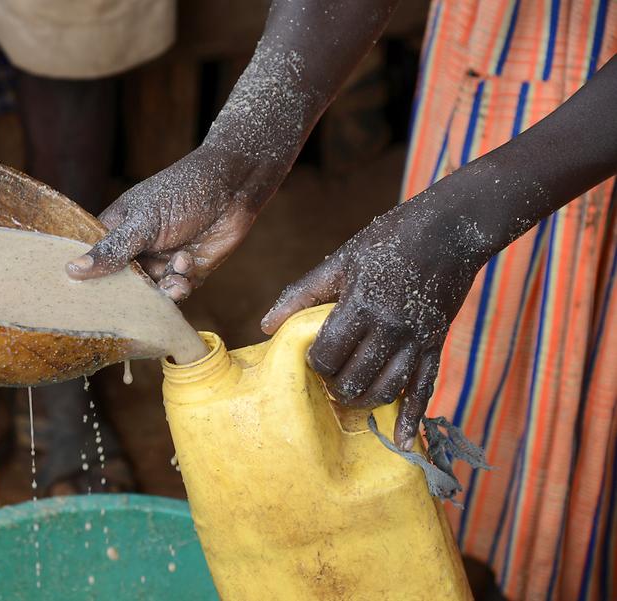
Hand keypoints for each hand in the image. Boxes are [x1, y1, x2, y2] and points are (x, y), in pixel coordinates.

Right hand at [66, 146, 259, 300]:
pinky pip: (175, 293)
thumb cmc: (183, 192)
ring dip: (162, 289)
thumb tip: (72, 270)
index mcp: (116, 230)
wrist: (233, 188)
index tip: (85, 301)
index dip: (89, 280)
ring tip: (175, 278)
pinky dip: (180, 286)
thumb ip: (112, 249)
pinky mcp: (186, 272)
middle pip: (121, 285)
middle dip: (131, 293)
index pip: (93, 261)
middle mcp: (135, 250)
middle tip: (138, 297)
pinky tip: (187, 264)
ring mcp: (161, 262)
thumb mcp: (144, 222)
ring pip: (151, 293)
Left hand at [261, 193, 489, 449]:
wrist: (452, 229)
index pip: (328, 354)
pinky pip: (425, 389)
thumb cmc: (389, 239)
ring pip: (387, 390)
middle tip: (328, 381)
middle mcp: (390, 328)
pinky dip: (413, 418)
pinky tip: (404, 442)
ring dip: (365, 401)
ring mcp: (416, 340)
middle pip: (355, 379)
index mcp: (361, 305)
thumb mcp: (342, 260)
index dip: (315, 364)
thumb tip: (265, 325)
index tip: (312, 359)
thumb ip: (303, 294)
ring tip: (350, 398)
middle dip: (336, 387)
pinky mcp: (436, 344)